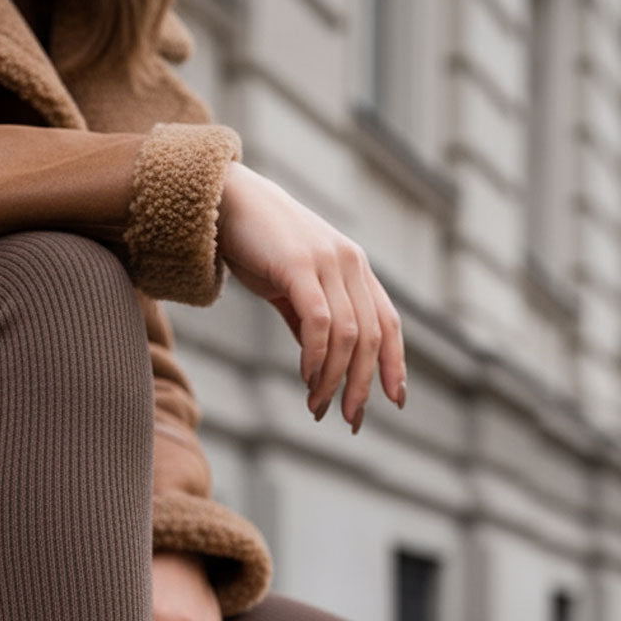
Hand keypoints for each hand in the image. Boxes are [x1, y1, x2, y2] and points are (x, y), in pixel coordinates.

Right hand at [217, 160, 406, 431]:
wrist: (225, 201)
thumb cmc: (257, 246)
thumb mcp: (293, 286)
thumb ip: (311, 320)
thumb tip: (321, 365)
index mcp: (355, 268)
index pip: (389, 323)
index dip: (395, 364)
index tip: (395, 401)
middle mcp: (350, 263)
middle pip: (371, 337)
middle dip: (363, 385)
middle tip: (350, 420)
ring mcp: (327, 261)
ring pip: (347, 335)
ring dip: (333, 379)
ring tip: (318, 407)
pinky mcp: (300, 264)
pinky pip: (319, 321)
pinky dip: (316, 356)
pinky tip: (306, 379)